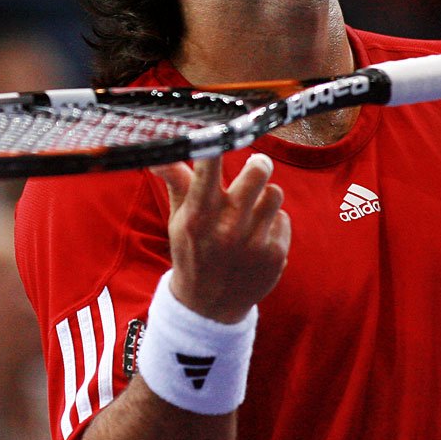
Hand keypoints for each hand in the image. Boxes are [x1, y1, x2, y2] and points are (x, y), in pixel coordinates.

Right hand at [152, 153, 289, 323]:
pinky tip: (257, 239)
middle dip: (259, 165)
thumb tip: (157, 154)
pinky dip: (272, 225)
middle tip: (257, 165)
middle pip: (258, 171)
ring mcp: (253, 243)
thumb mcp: (179, 219)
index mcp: (198, 215)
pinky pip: (283, 219)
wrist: (209, 308)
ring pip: (275, 194)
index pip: (208, 167)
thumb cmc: (192, 252)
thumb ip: (176, 182)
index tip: (225, 131)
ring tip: (251, 211)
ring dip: (265, 197)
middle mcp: (226, 228)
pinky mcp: (275, 256)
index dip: (218, 143)